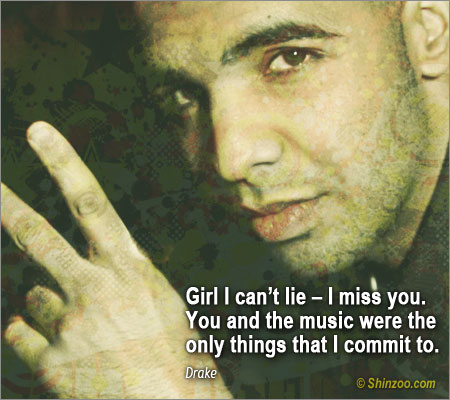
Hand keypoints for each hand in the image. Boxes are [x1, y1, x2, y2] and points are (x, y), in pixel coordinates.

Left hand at [2, 122, 229, 397]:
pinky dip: (33, 332)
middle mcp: (97, 288)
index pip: (92, 203)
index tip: (38, 132)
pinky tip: (61, 345)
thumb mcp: (160, 301)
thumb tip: (80, 270)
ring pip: (33, 295)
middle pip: (37, 237)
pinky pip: (21, 332)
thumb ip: (119, 279)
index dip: (64, 164)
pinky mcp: (52, 361)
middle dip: (6, 206)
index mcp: (131, 268)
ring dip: (48, 303)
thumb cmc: (178, 352)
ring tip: (79, 325)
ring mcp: (71, 324)